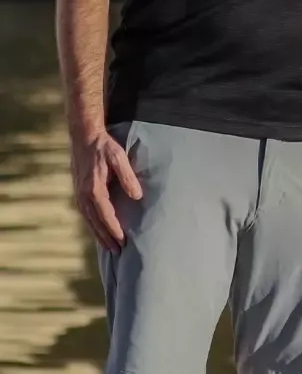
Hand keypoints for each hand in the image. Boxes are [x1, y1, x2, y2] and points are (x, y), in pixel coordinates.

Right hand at [69, 129, 141, 252]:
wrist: (84, 137)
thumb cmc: (104, 146)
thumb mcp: (119, 157)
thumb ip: (128, 177)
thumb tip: (137, 196)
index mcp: (94, 189)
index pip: (105, 215)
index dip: (114, 229)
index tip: (122, 241)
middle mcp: (83, 195)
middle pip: (95, 222)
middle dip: (106, 237)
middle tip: (118, 251)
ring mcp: (79, 194)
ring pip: (89, 220)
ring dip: (98, 234)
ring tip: (109, 246)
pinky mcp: (79, 192)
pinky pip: (86, 213)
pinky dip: (92, 225)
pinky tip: (98, 230)